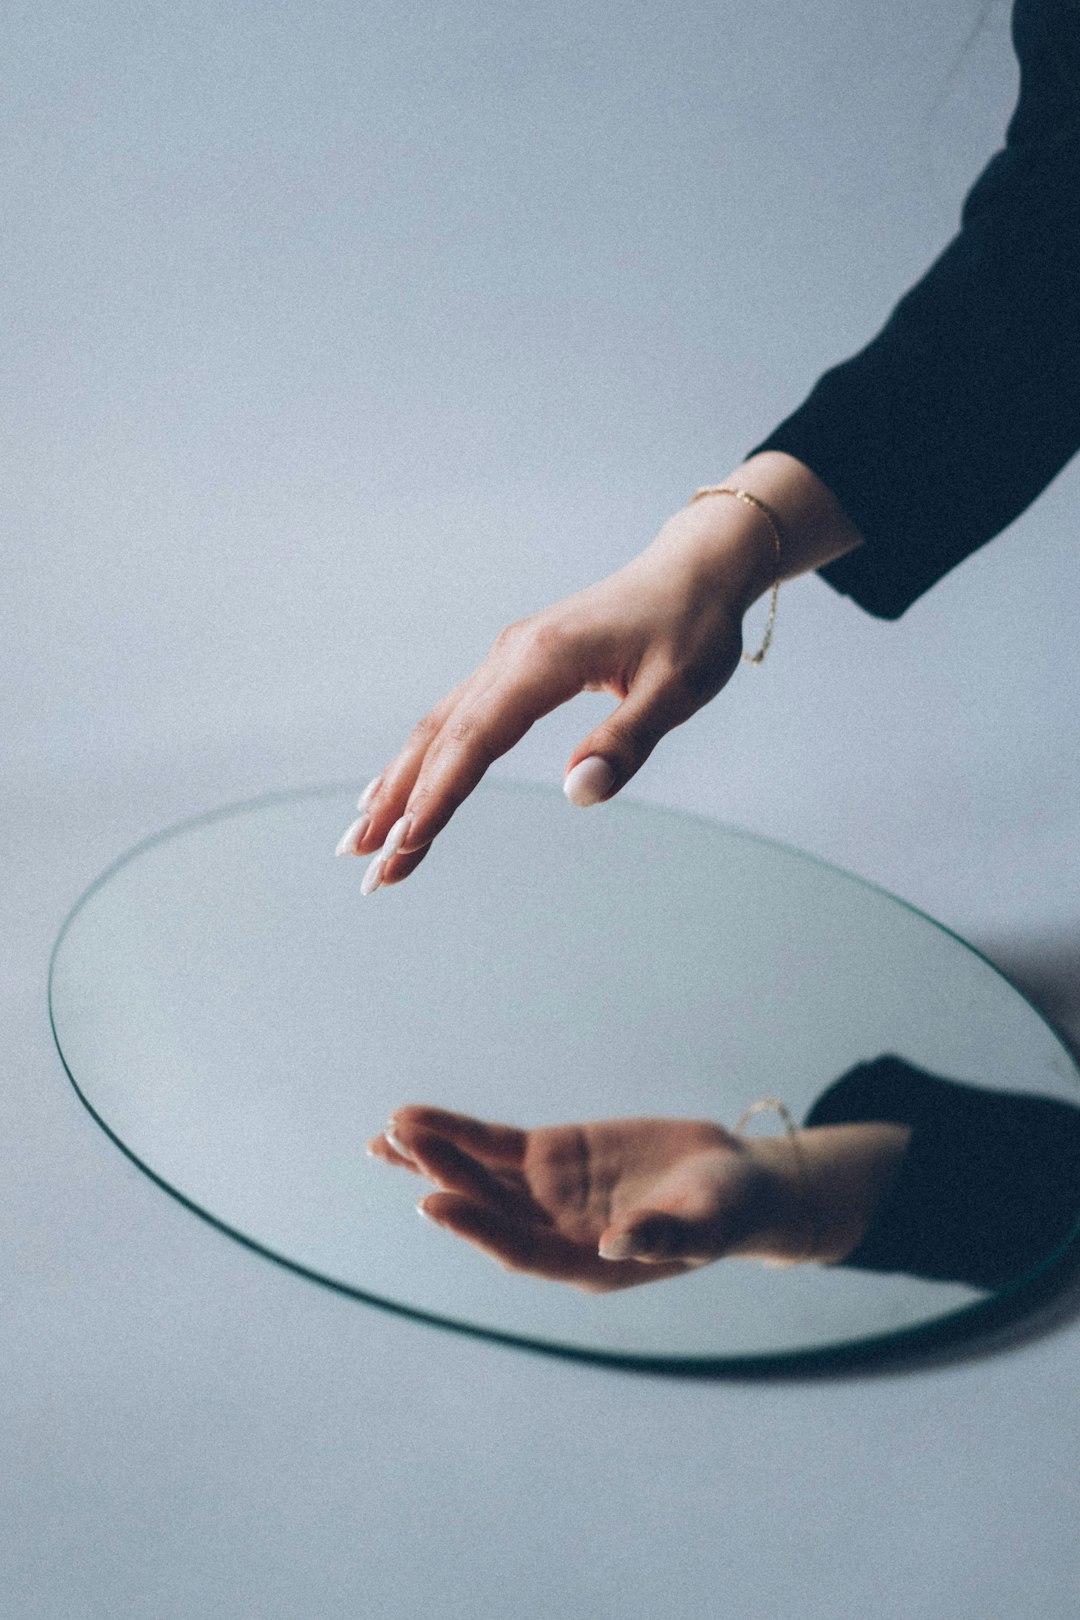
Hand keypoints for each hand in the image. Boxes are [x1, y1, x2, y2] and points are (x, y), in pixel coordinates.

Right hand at [336, 453, 863, 889]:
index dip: (436, 798)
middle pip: (439, 739)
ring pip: (436, 727)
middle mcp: (511, 656)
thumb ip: (627, 741)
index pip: (474, 742)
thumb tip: (579, 792)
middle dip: (399, 806)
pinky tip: (396, 787)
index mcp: (543, 662)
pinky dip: (421, 758)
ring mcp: (507, 658)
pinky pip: (454, 716)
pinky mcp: (513, 665)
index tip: (404, 846)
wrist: (694, 570)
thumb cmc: (693, 629)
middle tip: (365, 866)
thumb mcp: (679, 690)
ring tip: (362, 838)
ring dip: (398, 784)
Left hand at [367, 1105, 793, 1291]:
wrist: (732, 1181)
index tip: (432, 1203)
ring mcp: (545, 1193)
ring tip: (388, 1134)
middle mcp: (552, 1233)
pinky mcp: (547, 1156)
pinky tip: (411, 1121)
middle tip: (400, 1146)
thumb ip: (663, 1235)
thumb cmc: (727, 1213)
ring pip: (478, 1174)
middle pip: (488, 1206)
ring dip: (434, 1156)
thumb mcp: (706, 1224)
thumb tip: (616, 1242)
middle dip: (445, 1176)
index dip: (476, 1228)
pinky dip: (455, 1132)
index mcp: (585, 1264)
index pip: (518, 1249)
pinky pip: (491, 1143)